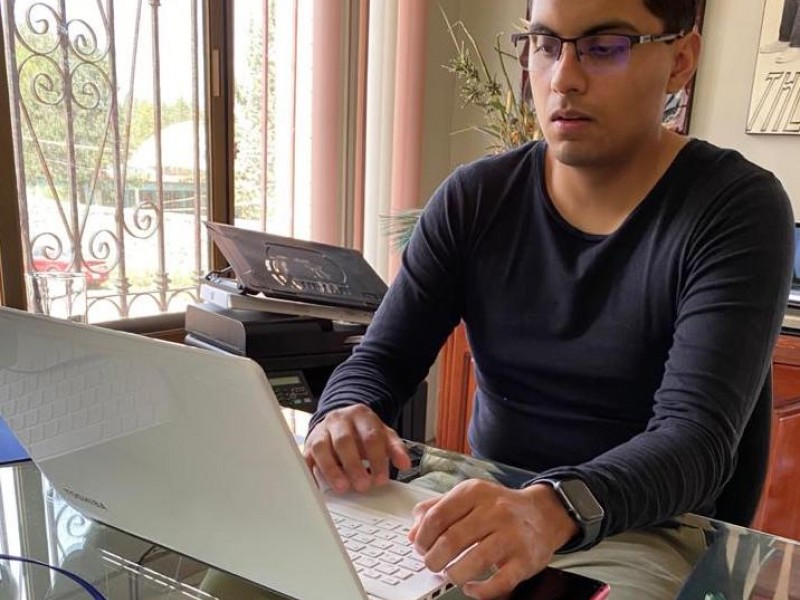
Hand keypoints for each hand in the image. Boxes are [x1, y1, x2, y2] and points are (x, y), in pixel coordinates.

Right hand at [303, 404, 410, 492]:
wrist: (339, 419)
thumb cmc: (361, 431)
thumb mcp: (383, 434)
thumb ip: (395, 448)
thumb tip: (405, 464)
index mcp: (360, 415)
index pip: (370, 437)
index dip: (377, 459)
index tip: (381, 479)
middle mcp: (338, 420)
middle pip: (344, 441)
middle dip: (354, 466)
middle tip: (363, 485)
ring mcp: (321, 431)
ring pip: (322, 448)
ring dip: (332, 470)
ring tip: (343, 487)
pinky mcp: (308, 445)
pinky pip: (306, 458)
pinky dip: (312, 473)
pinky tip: (320, 486)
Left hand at [408, 480, 578, 599]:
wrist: (543, 514)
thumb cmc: (500, 507)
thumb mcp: (467, 497)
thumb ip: (437, 509)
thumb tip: (412, 533)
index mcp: (474, 492)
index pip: (437, 515)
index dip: (422, 537)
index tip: (420, 547)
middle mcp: (494, 511)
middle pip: (451, 540)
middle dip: (434, 559)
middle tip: (432, 564)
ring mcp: (511, 535)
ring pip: (473, 562)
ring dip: (454, 574)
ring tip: (451, 573)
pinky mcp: (525, 559)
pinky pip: (499, 582)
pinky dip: (480, 590)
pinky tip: (471, 587)